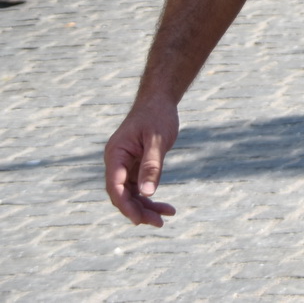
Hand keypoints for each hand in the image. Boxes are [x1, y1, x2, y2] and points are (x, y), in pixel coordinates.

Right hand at [104, 97, 180, 226]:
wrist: (159, 101)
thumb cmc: (157, 116)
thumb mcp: (158, 140)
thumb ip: (152, 165)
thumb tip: (148, 194)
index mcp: (115, 154)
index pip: (115, 186)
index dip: (125, 205)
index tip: (138, 220)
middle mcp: (116, 162)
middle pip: (122, 194)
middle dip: (138, 210)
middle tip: (159, 222)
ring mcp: (124, 166)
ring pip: (131, 194)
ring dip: (146, 207)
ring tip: (167, 216)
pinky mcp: (135, 167)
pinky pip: (139, 188)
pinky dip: (150, 198)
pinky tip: (166, 207)